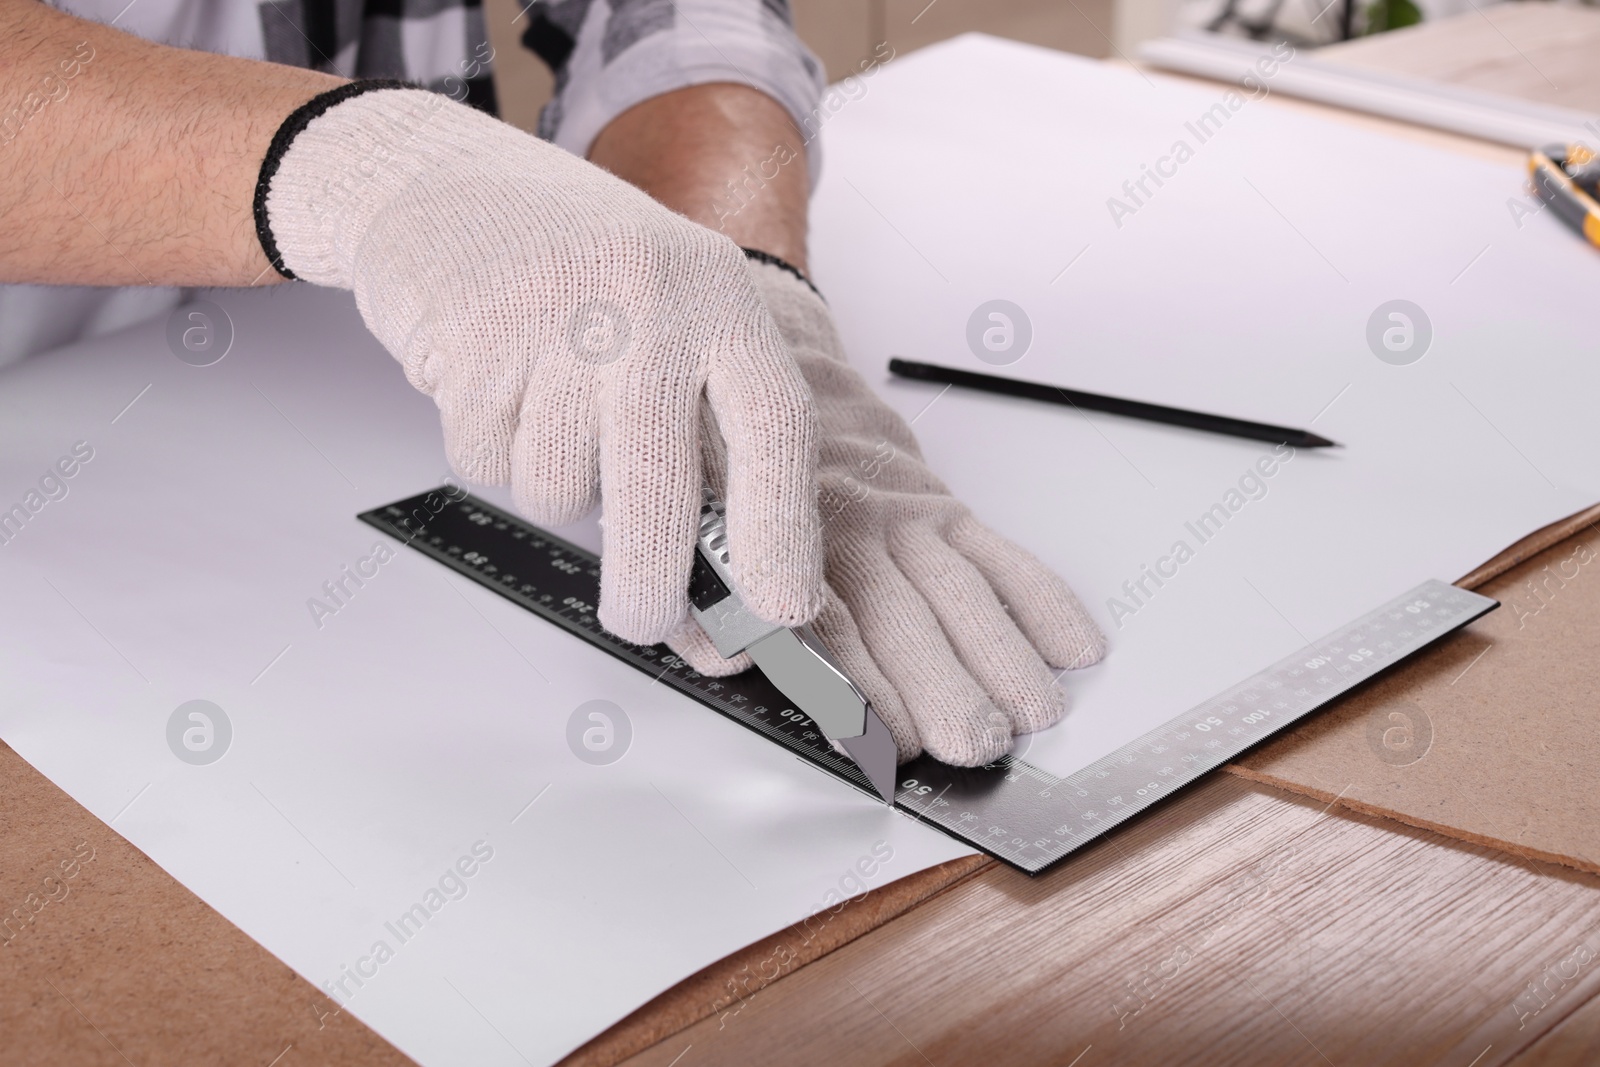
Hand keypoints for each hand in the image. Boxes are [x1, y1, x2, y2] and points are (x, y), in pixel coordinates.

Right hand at [261, 86, 823, 643]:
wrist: (445, 179)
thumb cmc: (581, 267)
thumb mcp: (675, 316)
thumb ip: (705, 430)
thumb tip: (725, 579)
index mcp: (720, 298)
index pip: (773, 428)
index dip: (783, 530)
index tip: (783, 609)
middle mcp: (647, 303)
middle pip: (659, 492)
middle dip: (652, 585)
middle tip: (642, 620)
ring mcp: (556, 320)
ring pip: (561, 490)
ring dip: (554, 487)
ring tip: (551, 412)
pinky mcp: (472, 343)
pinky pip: (489, 464)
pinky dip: (493, 453)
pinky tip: (501, 388)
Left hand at [670, 259, 1105, 766]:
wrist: (766, 351)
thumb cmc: (726, 450)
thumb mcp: (690, 518)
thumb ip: (703, 596)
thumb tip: (726, 662)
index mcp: (779, 541)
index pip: (826, 626)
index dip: (864, 688)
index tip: (893, 741)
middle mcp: (848, 529)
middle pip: (905, 617)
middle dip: (946, 684)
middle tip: (977, 739)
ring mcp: (901, 515)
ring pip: (960, 590)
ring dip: (1002, 654)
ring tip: (1034, 711)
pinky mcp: (936, 499)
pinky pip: (997, 551)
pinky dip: (1039, 598)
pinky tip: (1071, 644)